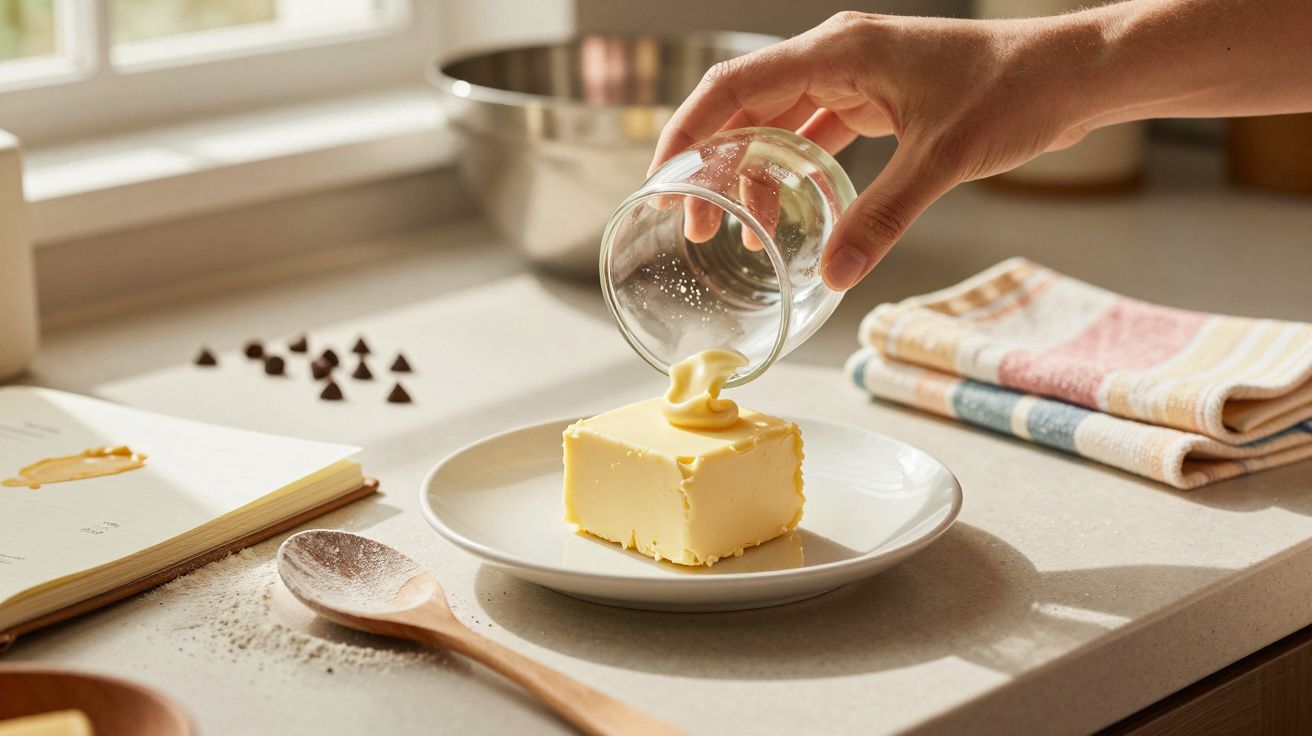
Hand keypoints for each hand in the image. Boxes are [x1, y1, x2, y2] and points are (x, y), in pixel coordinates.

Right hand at [648, 11, 1095, 289]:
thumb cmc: (1016, 91)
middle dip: (714, 164)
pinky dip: (792, 171)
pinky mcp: (875, 100)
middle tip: (696, 223)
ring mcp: (855, 76)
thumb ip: (882, 218)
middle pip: (746, 106)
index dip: (688, 131)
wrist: (1075, 74)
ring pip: (777, 123)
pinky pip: (812, 133)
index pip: (736, 86)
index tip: (662, 180)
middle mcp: (837, 56)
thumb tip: (834, 277)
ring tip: (740, 230)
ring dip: (753, 173)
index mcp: (840, 50)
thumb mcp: (943, 159)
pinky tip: (786, 210)